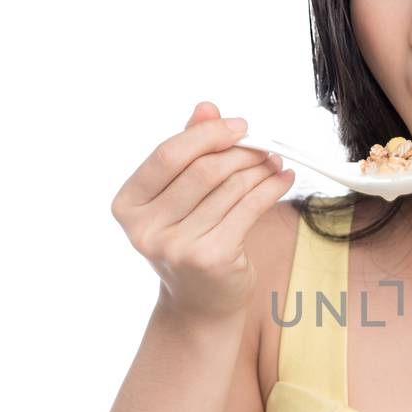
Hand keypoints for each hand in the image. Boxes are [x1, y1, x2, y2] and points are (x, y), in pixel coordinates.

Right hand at [110, 100, 295, 321]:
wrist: (200, 303)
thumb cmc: (190, 240)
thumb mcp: (179, 197)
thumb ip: (189, 152)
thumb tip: (207, 107)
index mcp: (128, 205)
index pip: (168, 155)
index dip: (207, 135)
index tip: (240, 125)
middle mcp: (145, 228)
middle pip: (202, 170)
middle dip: (240, 152)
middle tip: (265, 146)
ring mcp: (176, 246)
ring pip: (230, 188)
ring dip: (260, 169)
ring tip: (275, 162)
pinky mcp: (210, 258)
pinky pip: (248, 209)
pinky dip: (271, 189)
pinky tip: (283, 180)